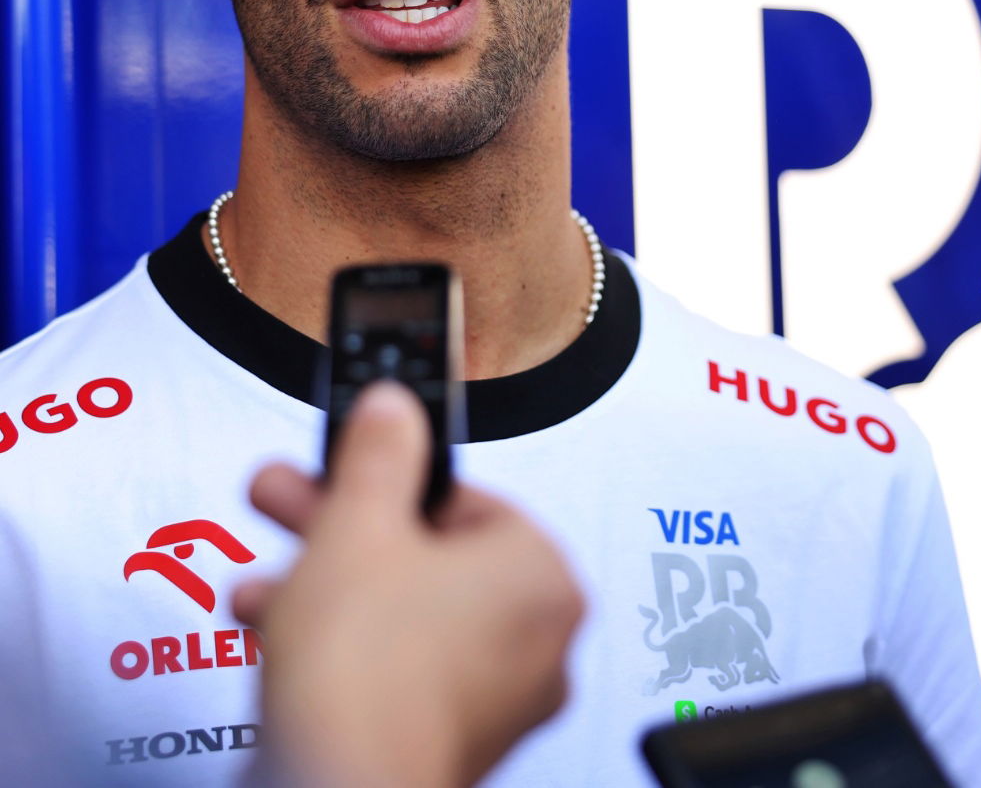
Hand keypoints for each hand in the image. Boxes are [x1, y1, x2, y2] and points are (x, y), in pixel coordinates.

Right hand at [233, 382, 583, 787]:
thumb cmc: (367, 676)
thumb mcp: (358, 525)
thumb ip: (379, 453)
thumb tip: (392, 409)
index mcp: (542, 573)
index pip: (465, 499)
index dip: (387, 483)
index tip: (343, 473)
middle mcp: (539, 637)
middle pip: (428, 557)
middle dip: (342, 530)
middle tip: (293, 505)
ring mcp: (501, 698)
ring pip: (407, 615)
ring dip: (329, 588)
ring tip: (265, 579)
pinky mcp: (453, 744)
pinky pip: (401, 672)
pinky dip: (348, 648)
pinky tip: (279, 634)